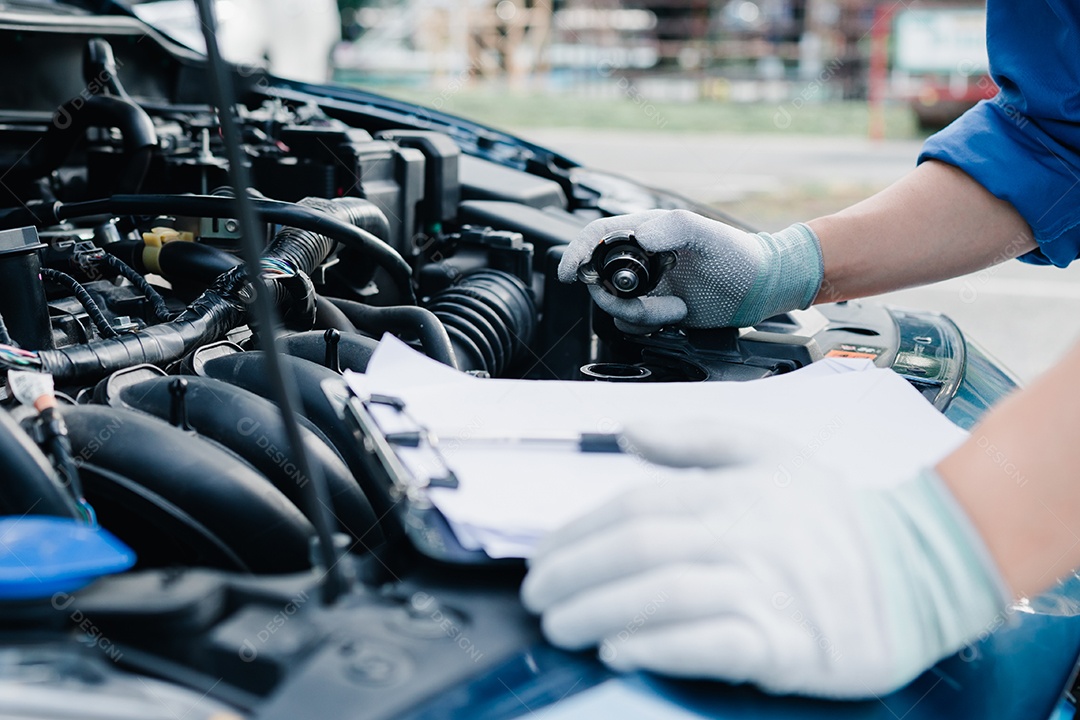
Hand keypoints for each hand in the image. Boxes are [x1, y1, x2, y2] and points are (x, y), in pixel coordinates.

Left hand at [520, 424, 1008, 697]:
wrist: (922, 569)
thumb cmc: (836, 515)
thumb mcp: (770, 453)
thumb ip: (694, 438)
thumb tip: (627, 432)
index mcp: (733, 490)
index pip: (633, 508)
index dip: (578, 535)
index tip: (543, 556)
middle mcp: (744, 534)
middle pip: (636, 551)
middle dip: (574, 575)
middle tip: (537, 596)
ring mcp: (766, 590)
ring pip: (662, 596)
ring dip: (599, 612)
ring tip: (561, 626)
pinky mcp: (787, 644)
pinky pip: (708, 644)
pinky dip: (656, 647)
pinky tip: (618, 650)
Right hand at [558, 210, 823, 332]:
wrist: (761, 289)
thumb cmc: (739, 255)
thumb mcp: (707, 234)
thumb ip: (673, 228)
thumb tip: (639, 235)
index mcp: (646, 232)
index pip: (598, 238)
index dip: (577, 253)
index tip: (570, 273)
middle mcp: (641, 258)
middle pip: (598, 278)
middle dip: (615, 297)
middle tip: (646, 303)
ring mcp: (646, 286)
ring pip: (614, 306)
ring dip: (641, 315)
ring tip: (677, 308)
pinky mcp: (655, 310)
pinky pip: (631, 324)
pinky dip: (649, 326)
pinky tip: (677, 315)